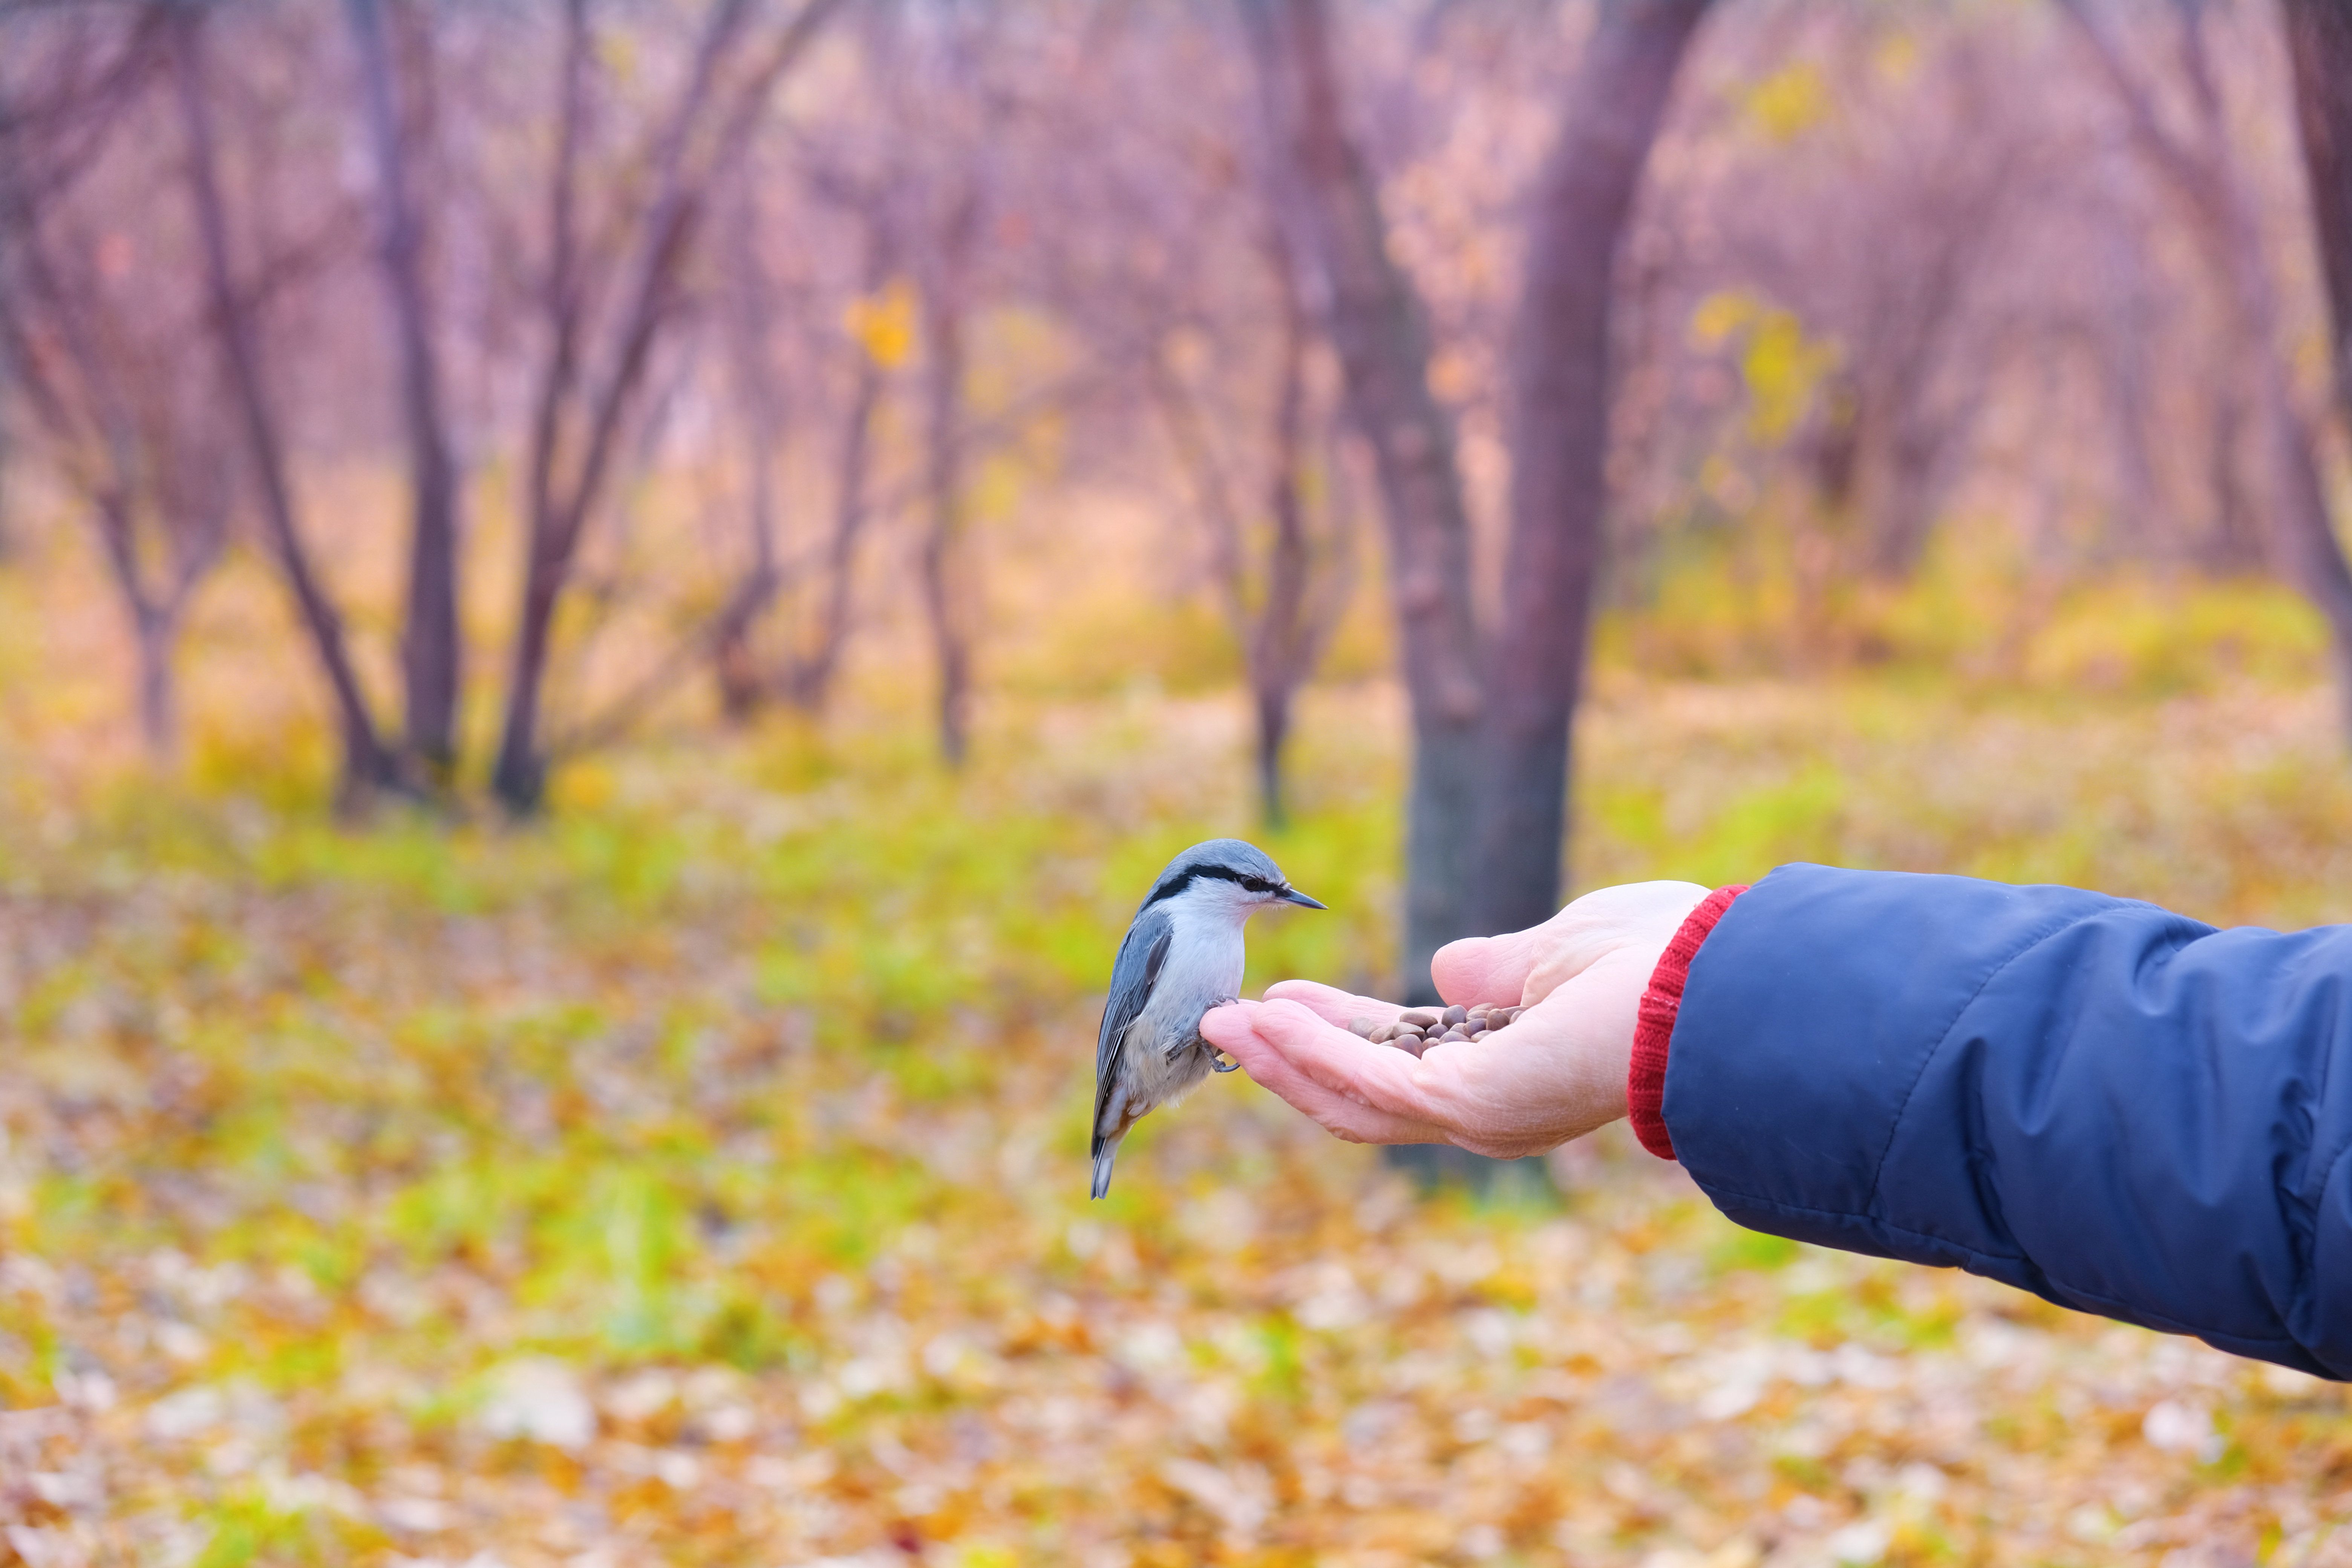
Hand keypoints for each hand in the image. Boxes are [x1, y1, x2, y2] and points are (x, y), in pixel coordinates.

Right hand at [1200, 881, 1709, 1158]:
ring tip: (1222, 1021)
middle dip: (1290, 1059)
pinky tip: (1270, 1019)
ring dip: (1283, 1059)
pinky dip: (1315, 1050)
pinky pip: (1373, 1079)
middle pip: (1363, 1095)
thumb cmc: (1665, 958)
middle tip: (1225, 1020)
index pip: (1403, 1062)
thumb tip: (1449, 969)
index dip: (1336, 1033)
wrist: (1724, 983)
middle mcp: (1494, 1109)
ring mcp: (1482, 1115)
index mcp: (1513, 1072)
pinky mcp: (1472, 1105)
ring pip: (1355, 1099)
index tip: (1283, 1001)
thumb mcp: (1560, 946)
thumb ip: (1500, 966)